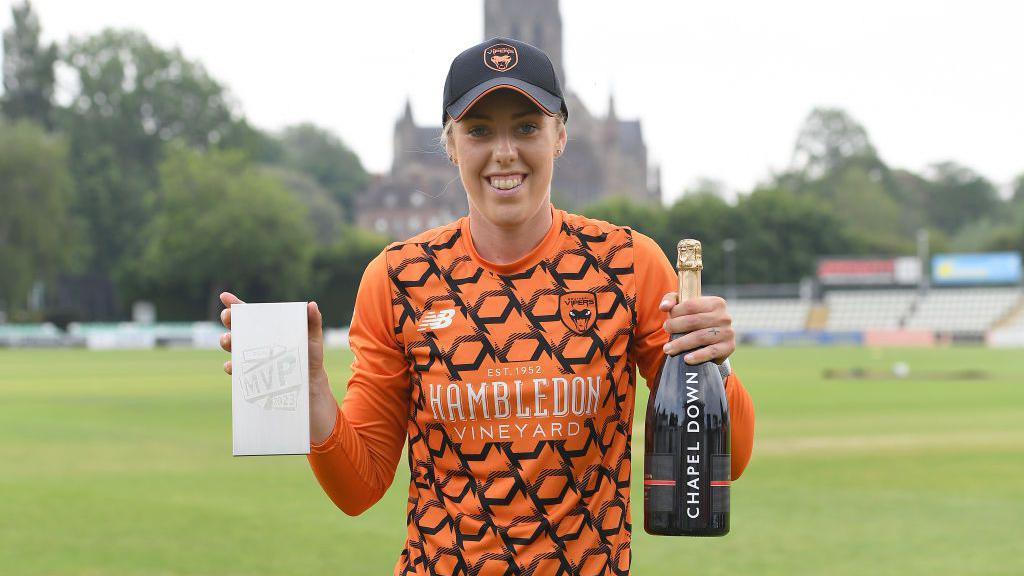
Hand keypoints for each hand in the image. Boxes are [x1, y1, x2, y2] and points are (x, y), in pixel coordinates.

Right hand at [218, 292, 337, 442]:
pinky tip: (232, 365)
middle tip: (229, 318)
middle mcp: (255, 341)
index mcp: (267, 328)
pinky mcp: (250, 375)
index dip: (234, 304)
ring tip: (230, 341)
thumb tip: (312, 305)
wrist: (309, 385)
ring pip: (231, 346)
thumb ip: (313, 321)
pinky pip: (235, 370)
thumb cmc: (310, 357)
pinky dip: (231, 366)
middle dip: (229, 320)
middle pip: (235, 326)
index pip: (248, 314)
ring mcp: (250, 357)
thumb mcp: (313, 339)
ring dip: (226, 341)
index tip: (225, 297)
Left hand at [659, 293, 734, 364]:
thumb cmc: (694, 320)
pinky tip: (686, 359)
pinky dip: (698, 356)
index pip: (691, 305)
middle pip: (694, 321)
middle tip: (666, 332)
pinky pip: (711, 352)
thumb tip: (664, 307)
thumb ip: (671, 300)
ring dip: (681, 344)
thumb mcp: (684, 306)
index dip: (676, 313)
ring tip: (668, 349)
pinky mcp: (729, 347)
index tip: (667, 321)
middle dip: (676, 327)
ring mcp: (728, 332)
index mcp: (715, 303)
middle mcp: (724, 316)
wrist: (713, 341)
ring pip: (700, 337)